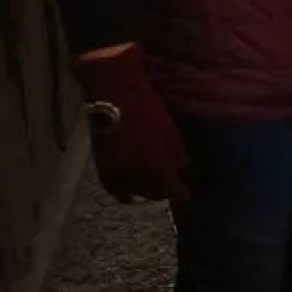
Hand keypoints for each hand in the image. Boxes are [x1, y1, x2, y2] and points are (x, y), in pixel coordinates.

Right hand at [73, 44, 191, 207]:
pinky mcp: (101, 169)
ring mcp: (116, 176)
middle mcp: (136, 180)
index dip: (184, 194)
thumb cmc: (148, 111)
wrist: (113, 97)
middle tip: (174, 182)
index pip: (175, 194)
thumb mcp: (171, 135)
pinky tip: (131, 192)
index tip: (189, 191)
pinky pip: (116, 189)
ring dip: (147, 190)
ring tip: (155, 181)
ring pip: (136, 193)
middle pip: (155, 194)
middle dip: (166, 190)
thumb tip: (187, 177)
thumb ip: (180, 161)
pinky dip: (126, 191)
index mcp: (157, 170)